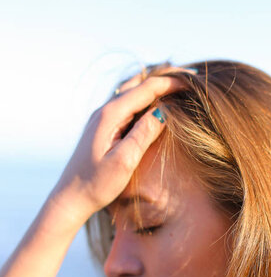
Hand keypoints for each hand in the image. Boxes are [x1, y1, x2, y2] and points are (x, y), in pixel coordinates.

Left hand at [50, 73, 183, 226]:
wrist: (71, 197)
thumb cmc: (97, 184)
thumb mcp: (124, 161)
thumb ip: (144, 133)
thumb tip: (164, 111)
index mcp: (110, 115)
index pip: (146, 88)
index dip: (171, 83)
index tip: (193, 82)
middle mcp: (104, 110)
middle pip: (138, 83)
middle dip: (164, 79)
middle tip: (189, 79)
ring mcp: (101, 117)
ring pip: (131, 92)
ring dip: (153, 87)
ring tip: (176, 87)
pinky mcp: (102, 127)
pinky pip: (126, 104)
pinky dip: (144, 99)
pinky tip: (154, 105)